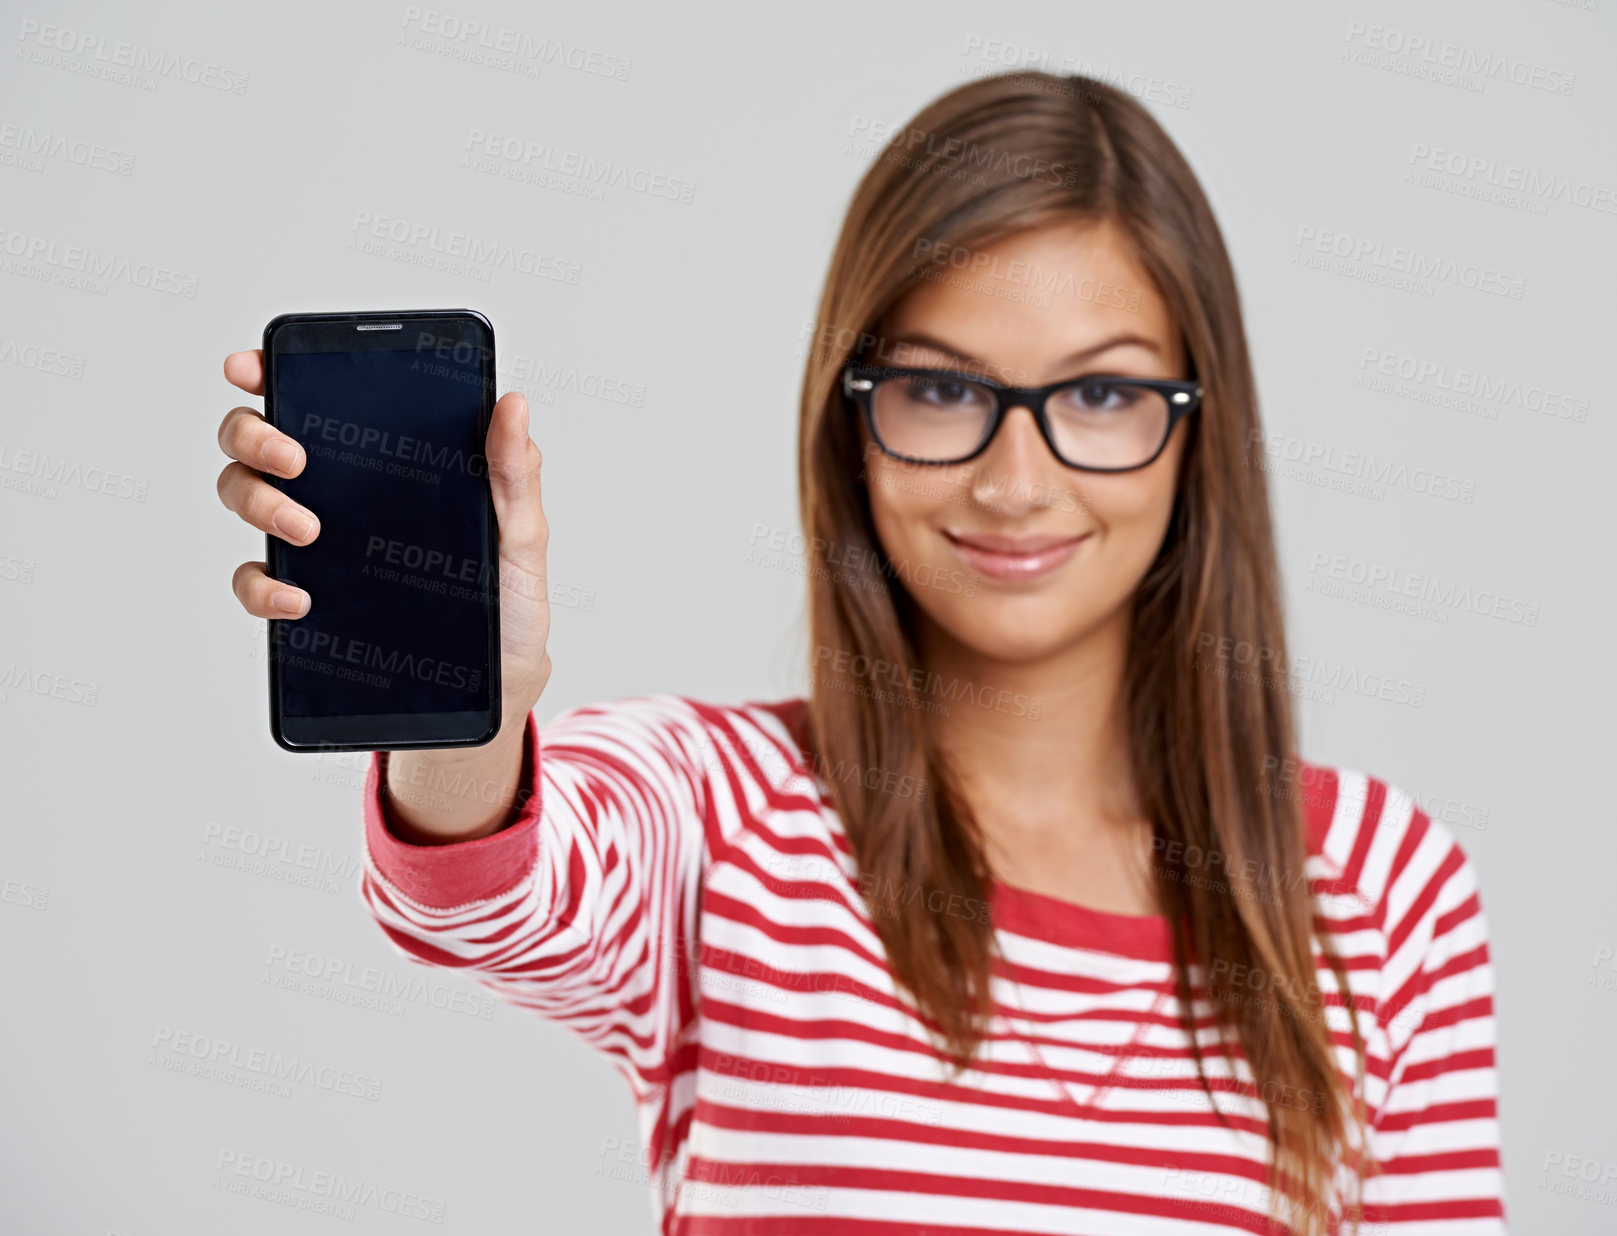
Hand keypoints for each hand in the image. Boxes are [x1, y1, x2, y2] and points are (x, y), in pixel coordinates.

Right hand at [215, 350, 552, 737]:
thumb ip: (513, 474)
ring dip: (257, 502)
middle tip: (296, 459)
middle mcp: (340, 495)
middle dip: (256, 436)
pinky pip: (255, 582)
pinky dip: (262, 586)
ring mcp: (315, 548)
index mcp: (388, 462)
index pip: (319, 400)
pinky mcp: (304, 603)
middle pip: (258, 441)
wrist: (497, 687)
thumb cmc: (507, 605)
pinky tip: (298, 599)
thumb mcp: (522, 537)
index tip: (252, 367)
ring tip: (306, 530)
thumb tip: (511, 404)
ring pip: (243, 497)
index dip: (273, 372)